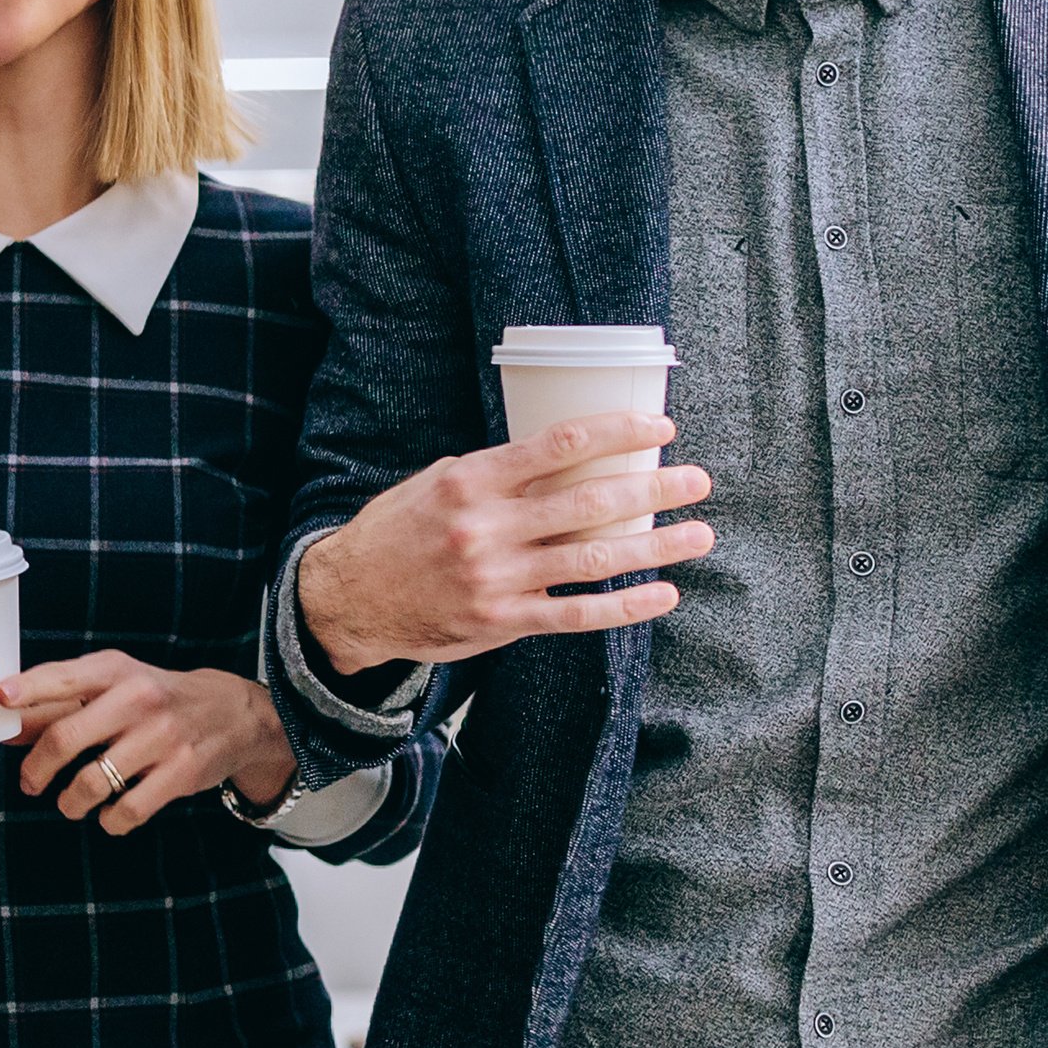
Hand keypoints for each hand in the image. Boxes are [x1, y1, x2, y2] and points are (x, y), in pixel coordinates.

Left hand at [0, 654, 292, 832]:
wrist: (232, 713)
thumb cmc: (156, 697)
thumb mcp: (114, 683)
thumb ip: (60, 701)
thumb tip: (4, 720)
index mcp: (115, 671)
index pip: (61, 677)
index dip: (25, 690)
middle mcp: (138, 699)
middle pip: (65, 738)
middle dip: (36, 769)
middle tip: (29, 784)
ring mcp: (162, 737)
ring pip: (91, 782)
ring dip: (69, 802)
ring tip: (69, 804)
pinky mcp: (181, 774)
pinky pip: (127, 810)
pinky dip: (109, 820)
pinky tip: (108, 814)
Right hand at [295, 414, 714, 674]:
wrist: (349, 597)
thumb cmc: (400, 530)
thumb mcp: (438, 482)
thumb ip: (498, 475)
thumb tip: (569, 457)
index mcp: (472, 479)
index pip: (560, 444)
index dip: (618, 432)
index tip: (660, 426)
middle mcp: (486, 526)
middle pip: (588, 503)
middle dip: (653, 488)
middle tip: (697, 481)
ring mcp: (496, 577)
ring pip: (593, 559)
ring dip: (655, 547)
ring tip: (698, 535)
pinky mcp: (502, 620)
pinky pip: (576, 615)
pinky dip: (625, 606)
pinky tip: (662, 594)